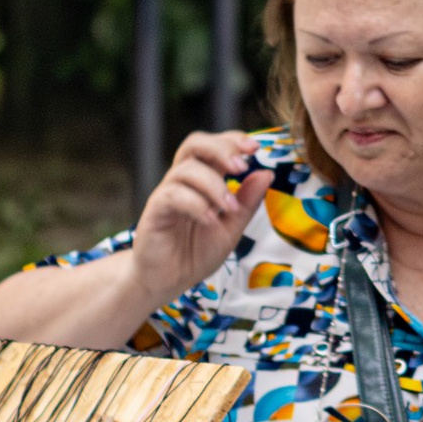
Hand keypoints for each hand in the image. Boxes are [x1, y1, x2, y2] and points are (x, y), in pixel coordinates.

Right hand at [128, 133, 274, 307]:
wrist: (168, 281)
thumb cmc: (196, 253)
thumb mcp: (232, 228)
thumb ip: (247, 202)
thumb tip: (267, 174)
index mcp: (202, 181)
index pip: (214, 146)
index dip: (233, 140)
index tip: (255, 148)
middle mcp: (183, 182)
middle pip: (194, 144)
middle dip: (220, 149)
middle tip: (241, 166)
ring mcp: (167, 194)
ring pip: (186, 169)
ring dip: (213, 185)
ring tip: (228, 208)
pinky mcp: (155, 211)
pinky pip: (173, 195)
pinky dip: (196, 204)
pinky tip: (210, 220)